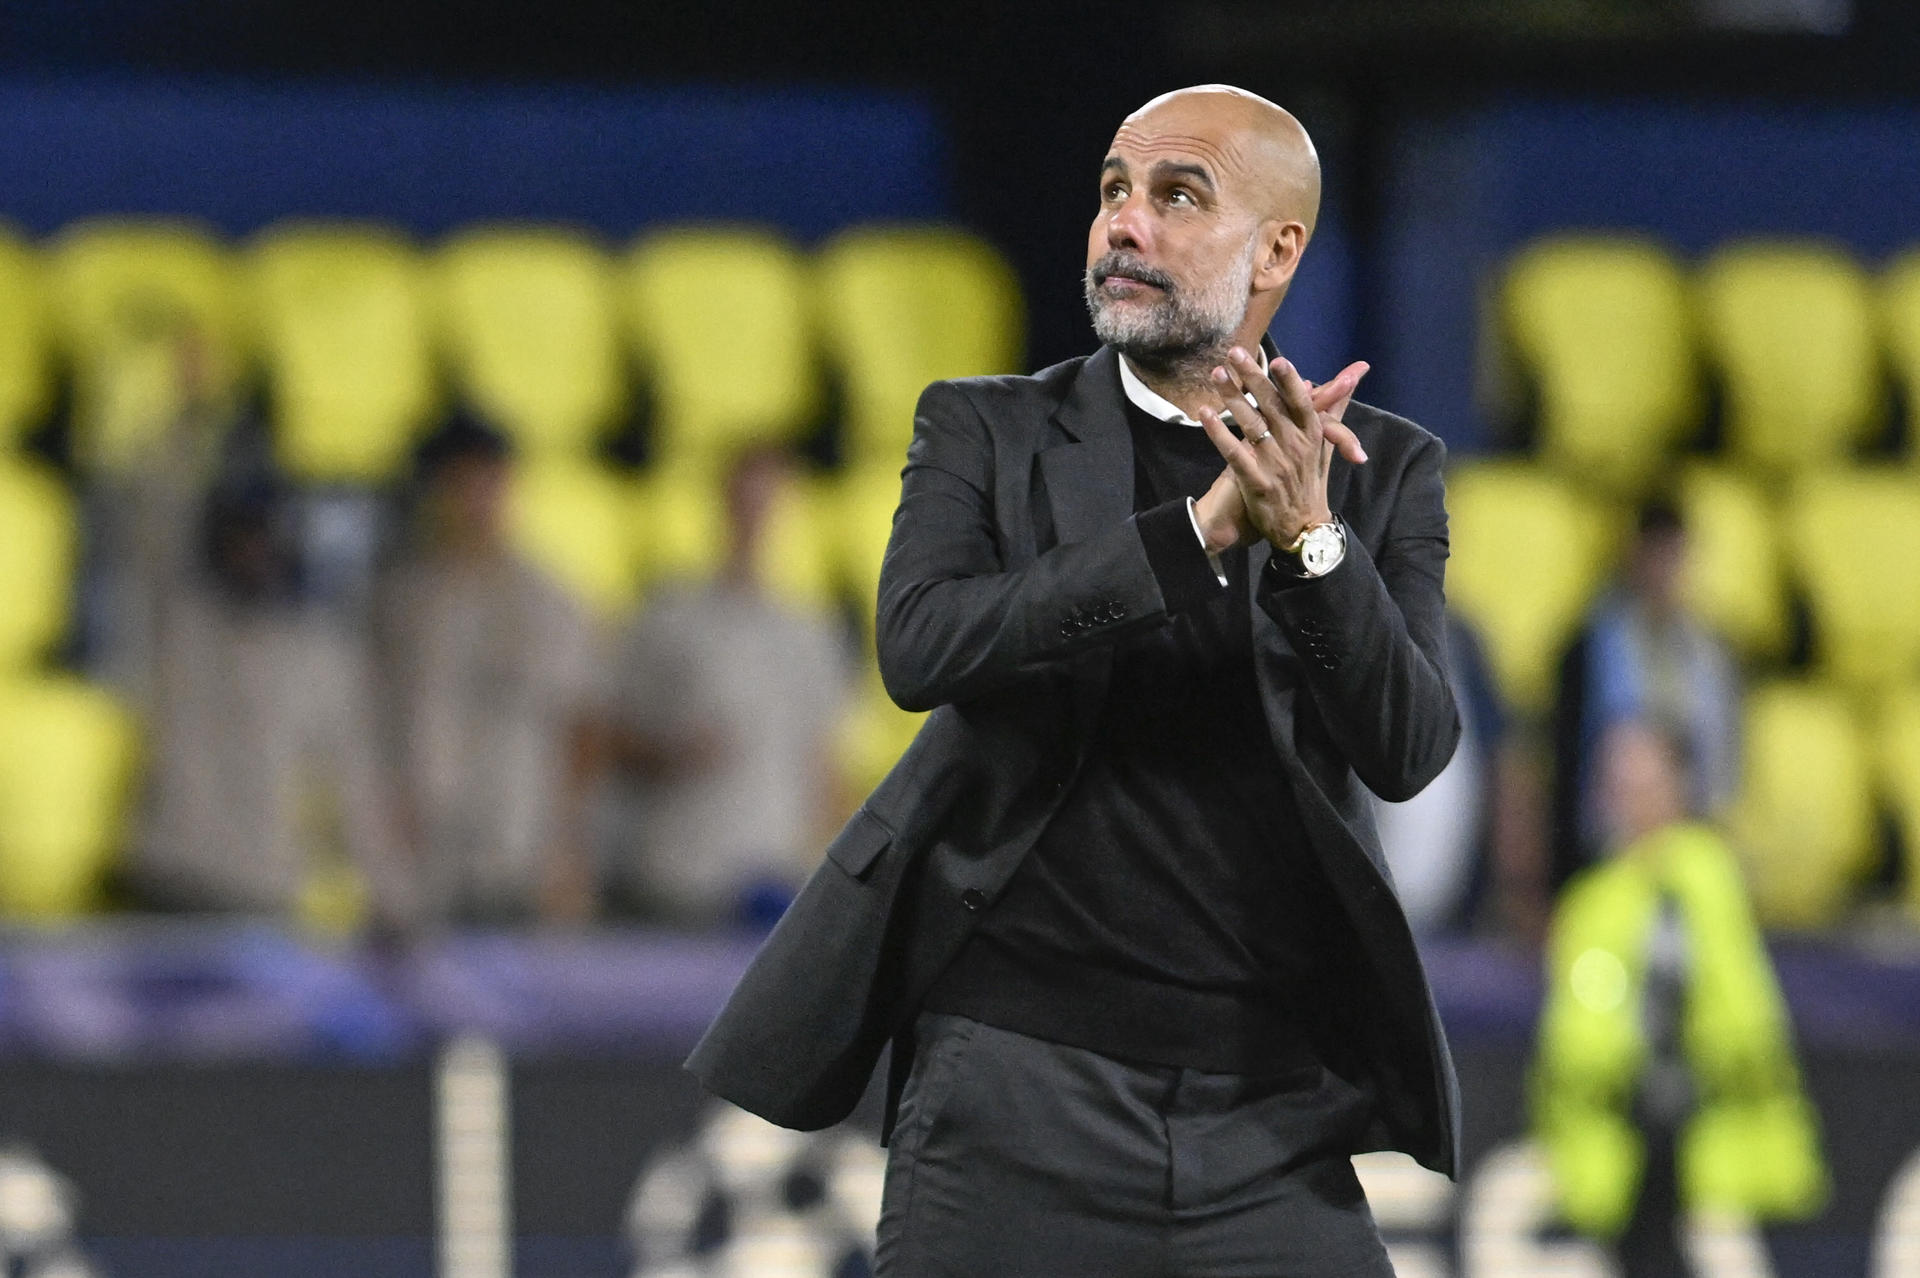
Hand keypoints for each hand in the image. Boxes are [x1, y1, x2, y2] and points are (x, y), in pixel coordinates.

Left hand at [1192, 356, 1369, 552]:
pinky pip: (1233, 453)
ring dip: (1232, 397)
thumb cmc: (1311, 480)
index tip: (1276, 360)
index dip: (1289, 382)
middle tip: (1234, 353)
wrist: (1303, 528)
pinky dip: (1218, 432)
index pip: (1302, 402)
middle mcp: (1295, 447)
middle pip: (1272, 406)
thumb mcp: (1327, 443)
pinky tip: (1204, 413)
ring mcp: (1275, 464)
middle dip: (1252, 378)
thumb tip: (1355, 374)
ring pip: (1251, 424)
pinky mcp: (1256, 482)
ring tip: (1217, 374)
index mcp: (1312, 435)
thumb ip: (1334, 407)